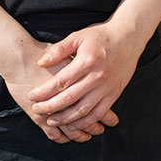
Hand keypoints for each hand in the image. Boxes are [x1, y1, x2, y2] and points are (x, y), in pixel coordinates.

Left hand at [27, 22, 143, 132]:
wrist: (128, 37)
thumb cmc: (100, 36)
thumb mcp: (78, 36)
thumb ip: (59, 50)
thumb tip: (41, 63)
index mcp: (86, 61)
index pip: (60, 81)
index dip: (44, 91)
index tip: (32, 95)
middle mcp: (97, 76)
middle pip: (69, 98)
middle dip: (50, 107)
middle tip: (36, 110)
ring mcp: (107, 87)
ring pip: (83, 110)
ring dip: (65, 119)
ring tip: (51, 120)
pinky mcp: (114, 94)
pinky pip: (98, 113)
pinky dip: (85, 122)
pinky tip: (73, 124)